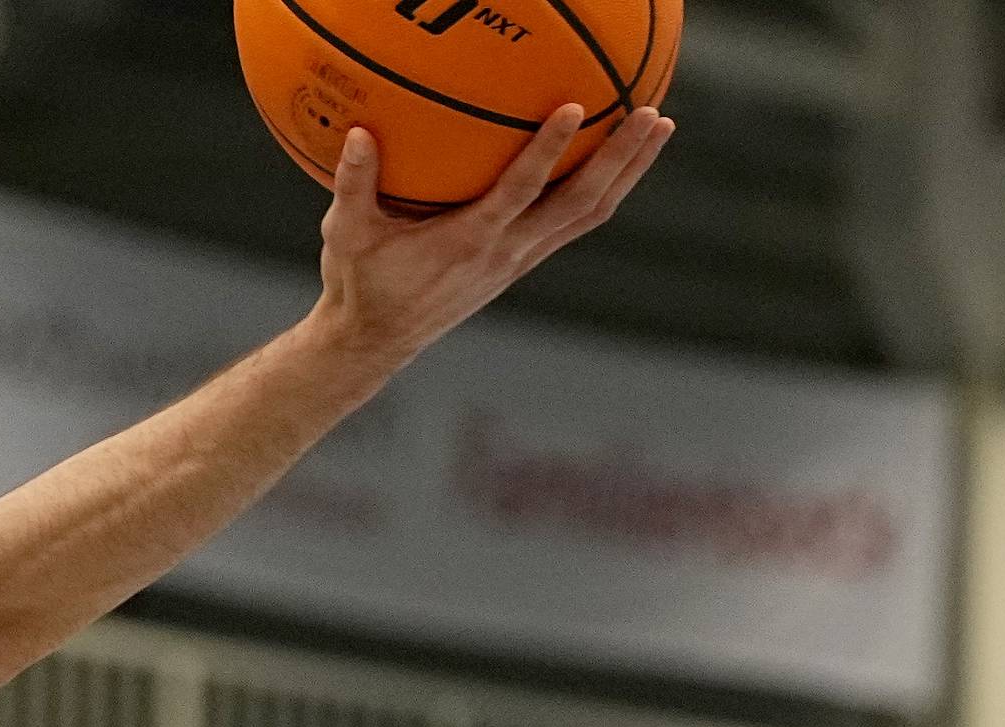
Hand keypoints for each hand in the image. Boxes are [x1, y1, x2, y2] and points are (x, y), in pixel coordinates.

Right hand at [304, 105, 672, 366]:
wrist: (376, 340)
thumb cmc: (359, 283)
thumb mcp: (346, 234)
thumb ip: (354, 184)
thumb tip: (357, 132)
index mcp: (468, 241)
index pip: (520, 191)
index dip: (549, 151)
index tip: (576, 108)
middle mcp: (506, 252)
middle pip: (581, 203)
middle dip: (622, 159)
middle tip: (652, 115)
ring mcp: (521, 259)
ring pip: (590, 214)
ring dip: (629, 171)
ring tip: (659, 127)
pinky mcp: (522, 261)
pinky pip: (576, 220)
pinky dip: (605, 186)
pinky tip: (618, 158)